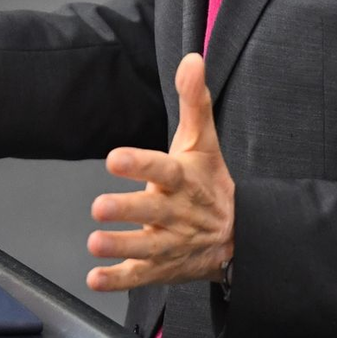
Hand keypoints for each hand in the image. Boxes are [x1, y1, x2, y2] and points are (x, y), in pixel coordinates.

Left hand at [86, 53, 234, 291]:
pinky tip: (96, 278)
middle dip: (127, 211)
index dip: (139, 164)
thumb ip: (194, 100)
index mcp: (184, 180)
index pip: (163, 169)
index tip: (114, 158)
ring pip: (146, 247)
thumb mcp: (204, 141)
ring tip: (94, 242)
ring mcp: (171, 242)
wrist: (242, 237)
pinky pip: (141, 276)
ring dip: (120, 246)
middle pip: (152, 212)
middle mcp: (177, 213)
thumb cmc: (211, 182)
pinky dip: (119, 280)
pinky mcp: (164, 267)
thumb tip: (192, 58)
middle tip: (98, 208)